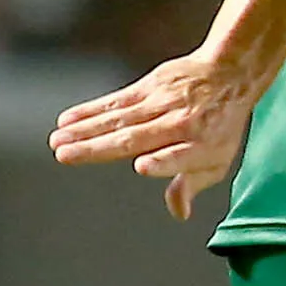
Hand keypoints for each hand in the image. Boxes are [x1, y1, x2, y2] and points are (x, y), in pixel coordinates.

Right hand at [50, 49, 259, 220]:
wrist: (227, 74)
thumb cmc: (219, 127)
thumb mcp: (217, 158)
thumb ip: (192, 183)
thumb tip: (178, 212)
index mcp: (203, 146)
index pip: (182, 156)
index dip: (164, 163)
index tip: (143, 166)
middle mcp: (182, 124)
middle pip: (137, 138)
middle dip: (99, 147)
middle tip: (65, 156)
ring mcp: (164, 103)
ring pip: (120, 119)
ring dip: (85, 130)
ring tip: (57, 141)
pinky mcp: (149, 86)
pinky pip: (117, 101)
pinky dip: (90, 110)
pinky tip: (66, 119)